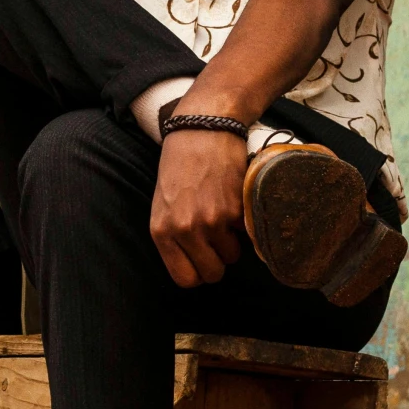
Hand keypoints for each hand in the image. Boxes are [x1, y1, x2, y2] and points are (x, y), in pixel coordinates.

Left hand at [149, 130, 245, 287]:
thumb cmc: (180, 165)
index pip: (185, 279)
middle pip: (212, 274)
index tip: (203, 260)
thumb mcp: (163, 204)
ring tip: (225, 216)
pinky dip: (245, 223)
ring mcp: (212, 221)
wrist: (202, 129)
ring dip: (233, 241)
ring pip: (232, 256)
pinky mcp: (235, 209)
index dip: (198, 273)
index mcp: (162, 232)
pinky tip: (234, 201)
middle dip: (219, 261)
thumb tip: (194, 264)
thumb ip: (174, 236)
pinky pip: (246, 234)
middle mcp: (185, 230)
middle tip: (218, 240)